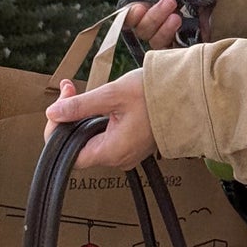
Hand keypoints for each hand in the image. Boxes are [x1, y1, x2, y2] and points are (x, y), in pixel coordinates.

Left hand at [41, 0, 210, 167]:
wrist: (193, 95)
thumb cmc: (156, 94)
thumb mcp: (113, 95)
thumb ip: (81, 106)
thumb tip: (53, 112)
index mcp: (112, 151)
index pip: (68, 155)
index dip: (56, 130)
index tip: (60, 103)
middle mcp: (117, 158)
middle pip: (77, 145)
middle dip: (67, 115)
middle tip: (70, 88)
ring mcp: (126, 152)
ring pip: (89, 138)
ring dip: (80, 114)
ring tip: (78, 89)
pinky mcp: (132, 143)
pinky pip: (104, 135)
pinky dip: (95, 117)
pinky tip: (96, 99)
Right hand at [119, 0, 213, 47]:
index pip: (132, 11)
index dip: (130, 15)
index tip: (139, 9)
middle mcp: (160, 16)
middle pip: (142, 29)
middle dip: (153, 18)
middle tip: (171, 3)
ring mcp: (175, 31)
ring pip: (156, 42)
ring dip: (163, 31)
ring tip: (179, 18)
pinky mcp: (190, 43)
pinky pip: (175, 53)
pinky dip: (176, 47)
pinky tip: (188, 32)